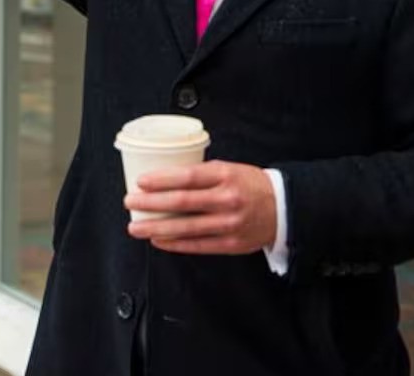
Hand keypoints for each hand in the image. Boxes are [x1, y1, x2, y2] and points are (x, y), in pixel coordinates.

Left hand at [125, 161, 276, 254]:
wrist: (283, 208)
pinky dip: (175, 244)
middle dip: (151, 204)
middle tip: (130, 203)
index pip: (187, 177)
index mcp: (226, 175)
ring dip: (156, 228)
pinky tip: (159, 241)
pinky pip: (197, 245)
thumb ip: (202, 174)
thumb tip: (165, 178)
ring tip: (136, 227)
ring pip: (186, 228)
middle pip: (181, 202)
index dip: (161, 180)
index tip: (141, 182)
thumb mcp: (229, 169)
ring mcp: (229, 224)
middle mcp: (227, 199)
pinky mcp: (231, 244)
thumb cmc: (250, 185)